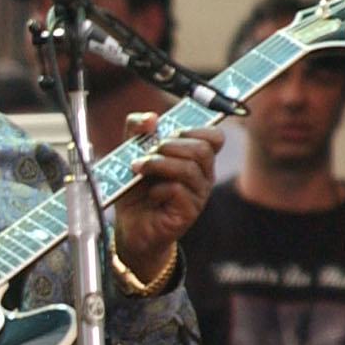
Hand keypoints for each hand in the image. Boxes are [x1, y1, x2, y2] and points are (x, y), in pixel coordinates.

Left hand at [111, 113, 220, 276]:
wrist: (131, 226)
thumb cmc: (136, 191)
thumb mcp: (132, 155)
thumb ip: (137, 131)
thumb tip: (150, 118)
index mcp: (195, 159)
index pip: (214, 137)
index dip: (195, 130)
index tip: (169, 133)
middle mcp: (202, 176)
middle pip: (202, 150)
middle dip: (170, 146)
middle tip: (148, 153)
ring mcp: (198, 195)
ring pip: (190, 169)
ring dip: (159, 164)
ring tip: (139, 169)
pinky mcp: (188, 213)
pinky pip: (178, 190)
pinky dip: (159, 188)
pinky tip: (150, 194)